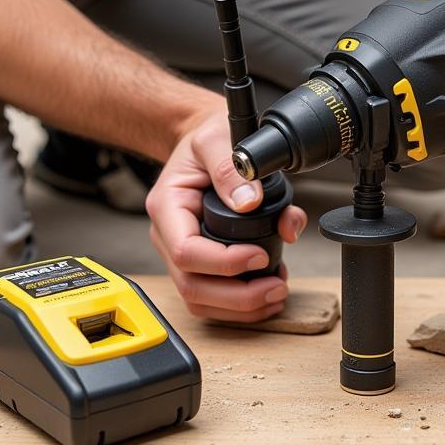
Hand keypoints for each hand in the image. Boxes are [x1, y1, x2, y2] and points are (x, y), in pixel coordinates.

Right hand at [146, 104, 306, 320]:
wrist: (203, 139)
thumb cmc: (206, 137)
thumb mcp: (217, 137)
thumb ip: (231, 166)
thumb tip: (250, 201)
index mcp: (168, 207)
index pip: (186, 251)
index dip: (225, 263)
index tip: (259, 254)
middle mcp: (169, 234)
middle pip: (192, 286)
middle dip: (237, 297)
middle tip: (276, 286)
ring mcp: (182, 251)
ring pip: (201, 299)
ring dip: (241, 307)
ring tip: (275, 292)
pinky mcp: (200, 261)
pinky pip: (212, 295)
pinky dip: (240, 304)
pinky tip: (266, 291)